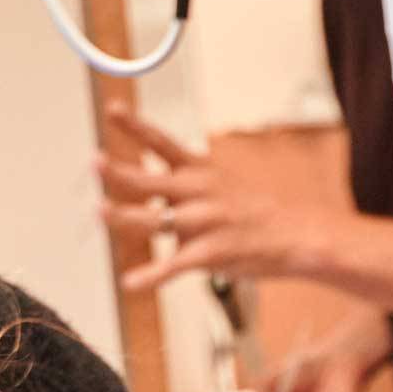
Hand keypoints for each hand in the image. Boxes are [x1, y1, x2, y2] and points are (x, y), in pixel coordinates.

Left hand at [97, 109, 329, 291]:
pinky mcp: (212, 253)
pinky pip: (174, 265)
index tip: (112, 109)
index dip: (135, 126)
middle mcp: (199, 193)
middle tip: (94, 161)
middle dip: (120, 171)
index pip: (162, 144)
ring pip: (155, 220)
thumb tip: (154, 201)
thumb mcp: (222, 186)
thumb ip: (185, 191)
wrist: (298, 235)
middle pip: (150, 180)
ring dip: (123, 216)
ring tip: (99, 212)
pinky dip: (151, 276)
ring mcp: (204, 223)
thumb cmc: (258, 214)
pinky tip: (130, 282)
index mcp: (200, 173)